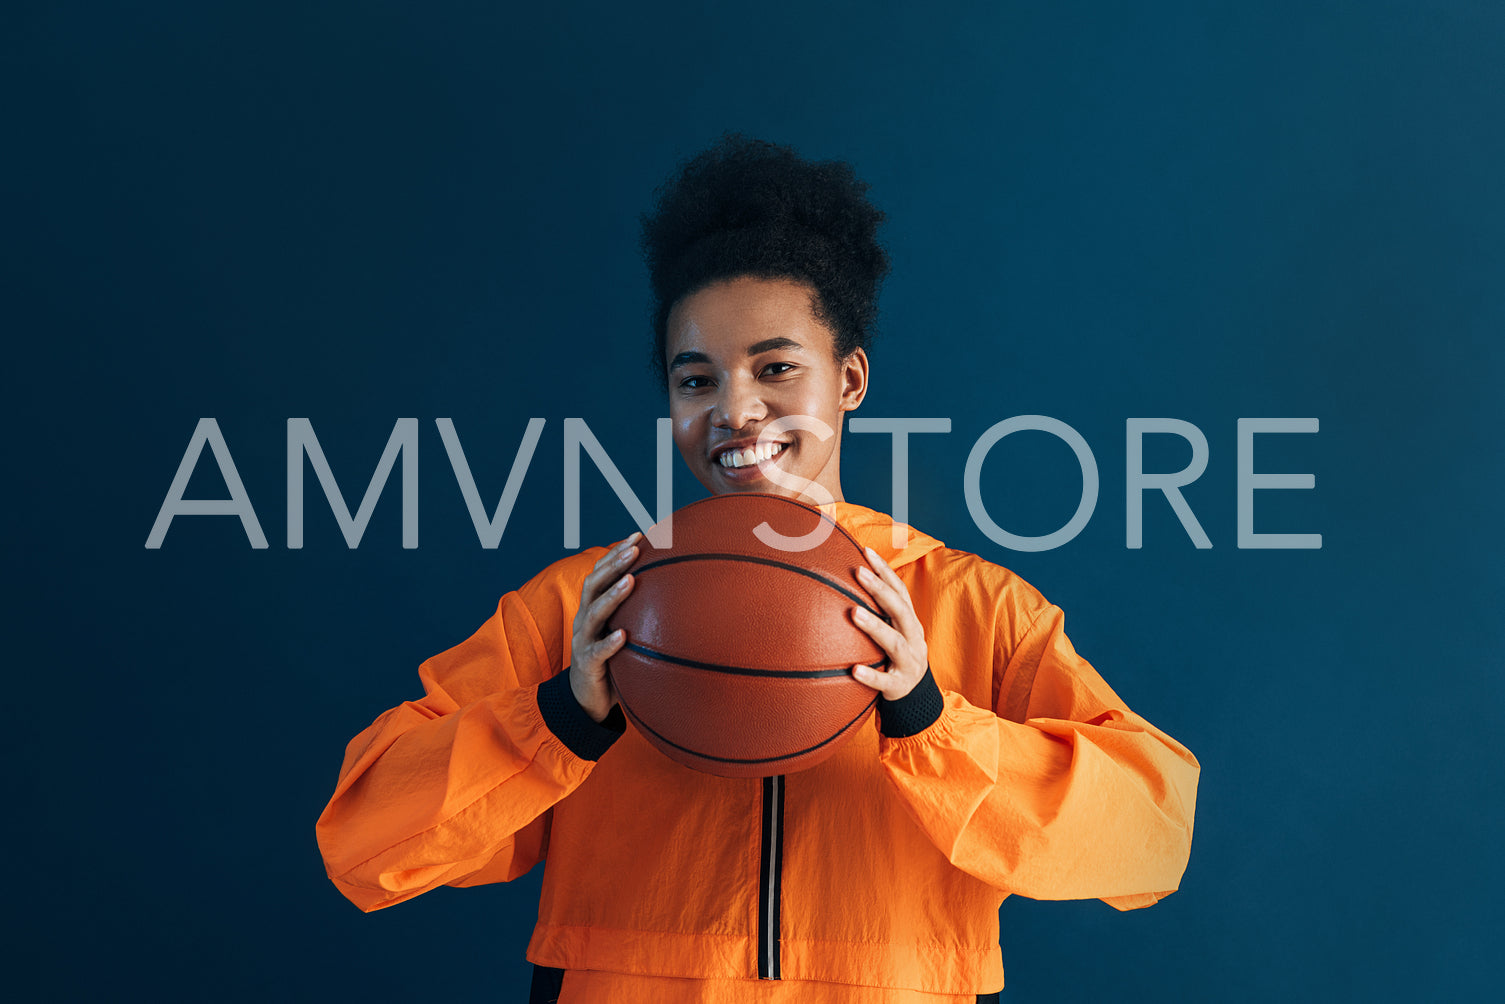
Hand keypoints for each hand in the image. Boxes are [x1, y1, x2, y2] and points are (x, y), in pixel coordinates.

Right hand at [569, 531, 639, 722]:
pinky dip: (609, 642)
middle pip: (594, 584)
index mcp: (594, 608)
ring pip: (593, 612)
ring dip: (612, 595)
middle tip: (635, 548)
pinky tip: (622, 635)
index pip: (601, 573)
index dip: (617, 553)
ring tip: (630, 580)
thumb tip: (680, 597)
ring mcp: (583, 641)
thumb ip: (641, 615)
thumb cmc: (613, 662)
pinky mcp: (586, 665)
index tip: (638, 534)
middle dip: (614, 563)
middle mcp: (585, 619)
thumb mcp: (625, 633)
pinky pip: (597, 652)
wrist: (587, 700)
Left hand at [849, 546, 928, 700]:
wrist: (915, 697)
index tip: (866, 551)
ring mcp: (909, 662)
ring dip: (875, 626)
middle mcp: (913, 639)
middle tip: (858, 572)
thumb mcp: (892, 632)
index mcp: (910, 623)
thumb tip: (842, 582)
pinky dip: (871, 676)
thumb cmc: (895, 656)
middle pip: (900, 610)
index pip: (900, 592)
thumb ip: (877, 612)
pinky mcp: (899, 686)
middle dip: (880, 590)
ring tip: (853, 612)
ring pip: (894, 643)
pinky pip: (885, 681)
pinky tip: (854, 670)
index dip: (885, 571)